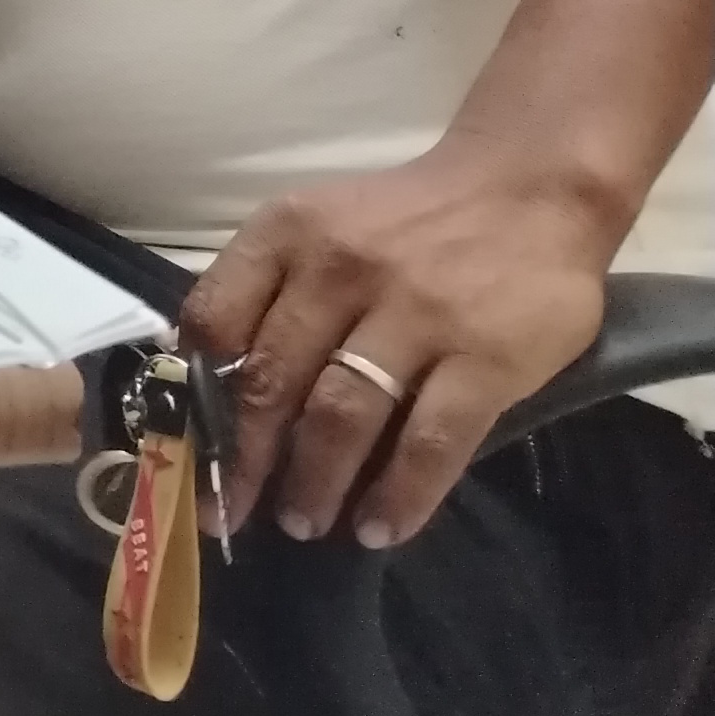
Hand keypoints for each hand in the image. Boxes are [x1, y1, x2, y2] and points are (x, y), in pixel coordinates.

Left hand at [177, 142, 617, 549]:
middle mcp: (340, 271)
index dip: (195, 395)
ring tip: (303, 522)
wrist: (528, 188)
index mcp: (287, 235)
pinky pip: (430, 442)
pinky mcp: (485, 359)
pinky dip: (399, 495)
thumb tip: (209, 376)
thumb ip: (268, 287)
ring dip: (314, 483)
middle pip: (272, 383)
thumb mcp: (319, 224)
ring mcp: (416, 316)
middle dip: (243, 460)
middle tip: (228, 513)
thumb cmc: (408, 219)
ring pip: (342, 419)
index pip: (215, 321)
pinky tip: (379, 527)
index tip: (186, 450)